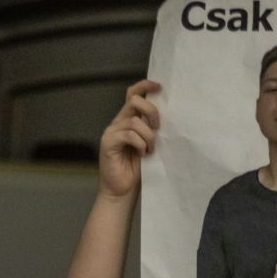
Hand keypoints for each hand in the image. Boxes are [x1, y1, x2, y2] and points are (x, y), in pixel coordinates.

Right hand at [99, 80, 161, 198]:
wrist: (123, 191)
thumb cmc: (138, 171)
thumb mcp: (150, 146)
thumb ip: (152, 130)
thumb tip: (168, 118)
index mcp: (129, 120)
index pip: (133, 94)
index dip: (145, 86)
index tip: (159, 86)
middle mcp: (119, 122)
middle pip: (134, 101)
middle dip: (151, 112)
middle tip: (157, 129)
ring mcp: (112, 132)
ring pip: (135, 121)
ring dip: (148, 137)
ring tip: (150, 151)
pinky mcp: (108, 142)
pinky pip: (129, 135)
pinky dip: (140, 144)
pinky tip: (142, 154)